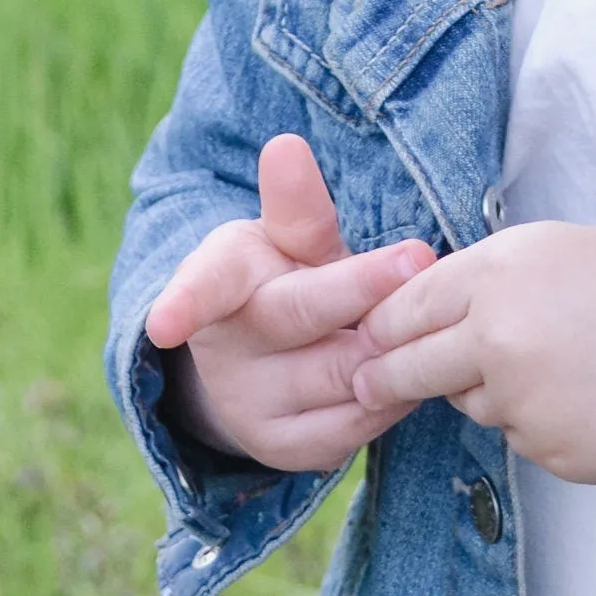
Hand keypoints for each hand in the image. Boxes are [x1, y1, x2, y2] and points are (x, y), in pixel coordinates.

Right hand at [143, 135, 436, 473]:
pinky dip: (392, 396)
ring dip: (392, 344)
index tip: (165, 323)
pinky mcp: (283, 448)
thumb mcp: (286, 237)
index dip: (185, 303)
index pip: (203, 286)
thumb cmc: (286, 278)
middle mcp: (225, 347)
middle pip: (299, 315)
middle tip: (416, 257)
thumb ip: (296, 204)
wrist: (270, 361)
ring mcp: (249, 404)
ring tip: (430, 313)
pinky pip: (354, 426)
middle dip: (358, 288)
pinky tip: (412, 370)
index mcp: (219, 280)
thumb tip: (286, 147)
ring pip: (341, 373)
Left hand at [352, 222, 595, 492]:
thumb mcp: (562, 248)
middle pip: (408, 371)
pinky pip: (524, 439)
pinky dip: (546, 423)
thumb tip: (423, 314)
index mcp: (498, 274)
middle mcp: (497, 339)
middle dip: (387, 377)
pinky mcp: (552, 453)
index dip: (380, 327)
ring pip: (473, 406)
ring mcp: (524, 403)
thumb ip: (490, 279)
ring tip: (569, 364)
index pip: (402, 309)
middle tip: (367, 384)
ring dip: (493, 393)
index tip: (368, 341)